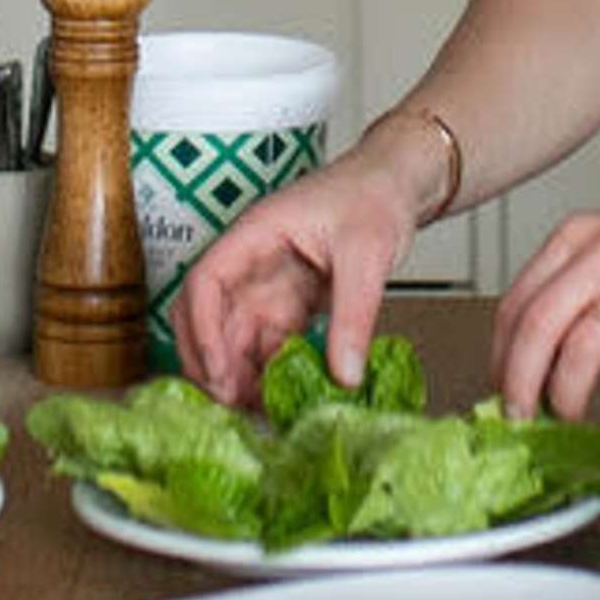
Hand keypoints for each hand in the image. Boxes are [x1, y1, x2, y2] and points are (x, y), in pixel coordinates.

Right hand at [174, 145, 436, 406]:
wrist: (397, 186)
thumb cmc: (375, 197)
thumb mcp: (368, 255)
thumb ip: (354, 315)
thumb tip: (344, 375)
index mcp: (257, 234)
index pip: (206, 281)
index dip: (203, 329)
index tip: (217, 371)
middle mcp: (253, 263)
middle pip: (208, 317)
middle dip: (210, 362)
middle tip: (230, 405)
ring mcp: (269, 285)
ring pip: (235, 337)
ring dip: (238, 374)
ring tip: (255, 413)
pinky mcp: (289, 305)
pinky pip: (267, 345)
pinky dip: (267, 374)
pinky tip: (279, 400)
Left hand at [493, 174, 599, 425]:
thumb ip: (572, 279)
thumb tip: (532, 345)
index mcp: (576, 237)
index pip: (515, 302)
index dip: (500, 353)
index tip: (500, 383)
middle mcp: (599, 257)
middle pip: (536, 329)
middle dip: (519, 382)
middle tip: (520, 413)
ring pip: (578, 353)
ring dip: (566, 395)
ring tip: (571, 412)